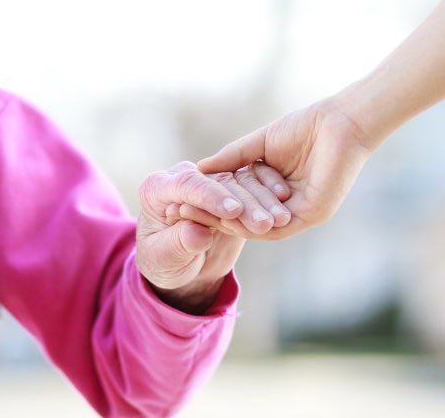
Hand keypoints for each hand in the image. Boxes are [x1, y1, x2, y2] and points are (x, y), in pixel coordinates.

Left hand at [135, 161, 289, 313]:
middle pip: (219, 182)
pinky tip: (285, 212)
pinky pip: (254, 190)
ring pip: (241, 184)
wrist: (176, 266)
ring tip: (281, 221)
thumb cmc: (163, 262)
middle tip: (265, 222)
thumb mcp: (164, 258)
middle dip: (244, 202)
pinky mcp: (232, 192)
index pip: (188, 185)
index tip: (233, 211)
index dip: (212, 197)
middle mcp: (186, 178)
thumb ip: (179, 243)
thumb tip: (197, 234)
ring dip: (263, 201)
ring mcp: (211, 183)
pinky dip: (270, 199)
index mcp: (159, 187)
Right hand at [198, 99, 373, 238]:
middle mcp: (285, 208)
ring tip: (201, 214)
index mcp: (274, 193)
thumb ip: (231, 158)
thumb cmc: (304, 128)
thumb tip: (199, 169)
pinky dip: (251, 222)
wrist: (339, 121)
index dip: (211, 204)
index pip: (238, 204)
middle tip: (183, 214)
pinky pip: (277, 226)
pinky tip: (229, 215)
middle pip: (244, 218)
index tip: (182, 201)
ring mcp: (298, 214)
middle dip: (214, 216)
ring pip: (258, 225)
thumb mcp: (257, 144)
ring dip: (230, 220)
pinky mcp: (311, 214)